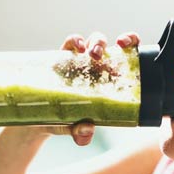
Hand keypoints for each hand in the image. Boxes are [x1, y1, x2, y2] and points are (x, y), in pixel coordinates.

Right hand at [43, 30, 140, 146]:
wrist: (41, 120)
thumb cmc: (64, 122)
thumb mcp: (73, 128)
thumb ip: (81, 132)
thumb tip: (86, 131)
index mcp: (108, 81)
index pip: (126, 58)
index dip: (132, 44)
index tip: (129, 48)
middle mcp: (98, 69)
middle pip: (111, 47)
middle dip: (112, 48)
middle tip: (102, 59)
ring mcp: (81, 61)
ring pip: (94, 40)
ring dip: (96, 42)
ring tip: (91, 54)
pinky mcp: (63, 58)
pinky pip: (71, 42)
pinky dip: (75, 41)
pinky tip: (77, 48)